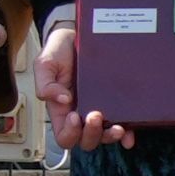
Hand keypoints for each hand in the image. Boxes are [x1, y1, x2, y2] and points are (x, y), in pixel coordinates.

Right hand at [40, 4, 128, 152]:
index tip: (74, 115)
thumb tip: (62, 100)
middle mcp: (80, 113)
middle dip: (92, 134)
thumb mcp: (45, 64)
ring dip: (110, 137)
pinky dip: (127, 134)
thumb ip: (45, 83)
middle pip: (86, 140)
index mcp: (61, 110)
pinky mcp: (114, 102)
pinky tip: (130, 134)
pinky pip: (122, 125)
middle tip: (95, 115)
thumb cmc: (59, 51)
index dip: (70, 133)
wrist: (76, 35)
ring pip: (103, 136)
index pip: (64, 135)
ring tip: (117, 127)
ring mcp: (98, 109)